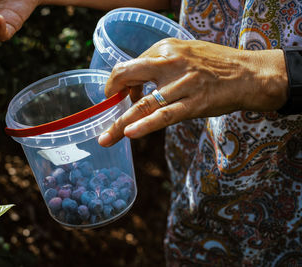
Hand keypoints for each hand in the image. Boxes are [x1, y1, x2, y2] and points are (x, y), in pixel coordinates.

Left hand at [98, 38, 287, 146]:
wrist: (248, 74)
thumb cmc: (214, 64)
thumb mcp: (184, 53)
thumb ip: (159, 64)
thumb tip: (134, 83)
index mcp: (165, 49)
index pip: (131, 65)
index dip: (122, 83)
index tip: (123, 96)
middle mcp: (170, 63)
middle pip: (128, 76)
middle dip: (111, 96)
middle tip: (104, 114)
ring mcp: (182, 84)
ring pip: (143, 104)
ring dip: (120, 123)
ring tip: (106, 139)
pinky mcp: (194, 104)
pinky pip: (164, 116)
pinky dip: (145, 125)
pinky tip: (130, 133)